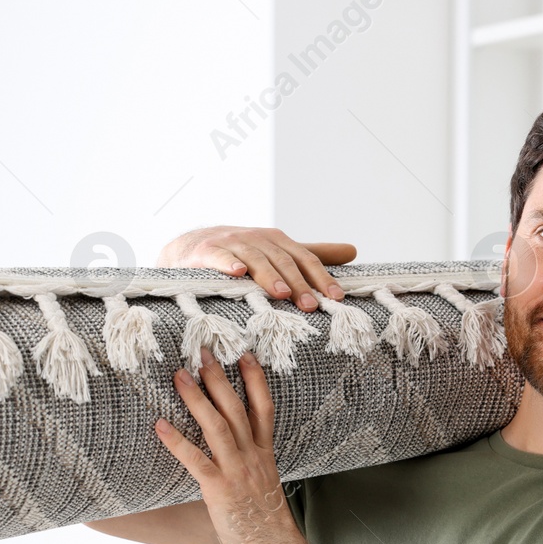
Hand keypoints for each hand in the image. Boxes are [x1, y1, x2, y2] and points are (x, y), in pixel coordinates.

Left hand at [154, 345, 305, 543]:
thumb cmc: (270, 527)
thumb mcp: (265, 489)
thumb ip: (254, 470)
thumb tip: (239, 463)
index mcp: (265, 455)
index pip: (263, 408)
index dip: (255, 379)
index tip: (244, 355)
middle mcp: (252, 456)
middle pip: (235, 407)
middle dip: (218, 377)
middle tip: (202, 352)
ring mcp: (237, 471)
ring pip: (216, 425)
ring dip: (196, 398)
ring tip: (179, 375)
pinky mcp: (220, 489)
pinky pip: (195, 459)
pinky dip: (176, 441)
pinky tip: (160, 425)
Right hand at [156, 225, 355, 312]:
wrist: (190, 247)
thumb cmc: (240, 252)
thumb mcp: (277, 252)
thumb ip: (311, 254)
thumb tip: (352, 250)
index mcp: (277, 241)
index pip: (304, 259)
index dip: (321, 277)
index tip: (336, 297)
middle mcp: (257, 239)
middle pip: (282, 260)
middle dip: (298, 282)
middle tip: (311, 304)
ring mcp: (231, 243)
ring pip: (255, 259)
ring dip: (269, 275)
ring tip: (281, 293)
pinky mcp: (206, 252)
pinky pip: (219, 257)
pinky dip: (228, 263)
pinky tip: (238, 273)